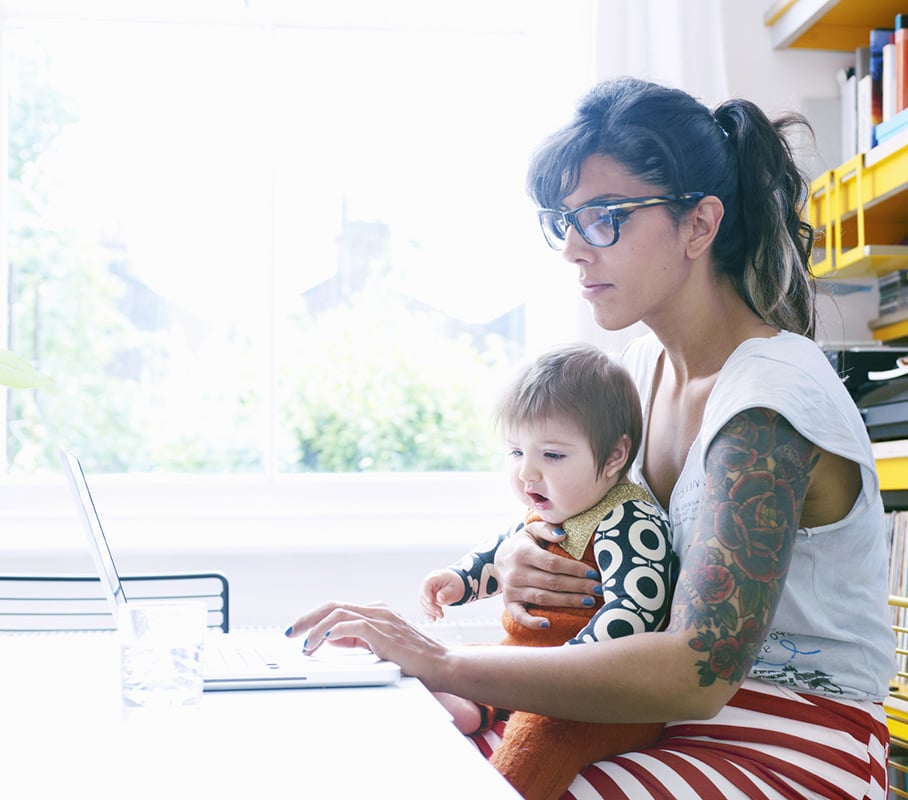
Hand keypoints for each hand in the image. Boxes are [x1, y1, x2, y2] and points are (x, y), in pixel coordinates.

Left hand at [285, 601, 448, 680]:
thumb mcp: (380, 647)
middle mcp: (379, 611)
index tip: (298, 630)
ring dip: (317, 628)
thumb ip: (358, 640)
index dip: (315, 617)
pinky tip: (325, 640)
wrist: (443, 665)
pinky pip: (354, 625)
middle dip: (308, 618)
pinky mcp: (386, 634)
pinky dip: (335, 631)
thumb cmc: (416, 660)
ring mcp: (383, 620)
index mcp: (377, 612)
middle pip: (334, 605)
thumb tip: (331, 638)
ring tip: (306, 644)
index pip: (339, 608)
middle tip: (290, 632)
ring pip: (340, 613)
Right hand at [418, 569, 464, 620]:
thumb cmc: (455, 583)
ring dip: (430, 611)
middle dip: (431, 606)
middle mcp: (429, 584)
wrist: (456, 583)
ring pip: (423, 602)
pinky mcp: (428, 598)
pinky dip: (428, 613)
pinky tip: (433, 619)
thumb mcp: (455, 588)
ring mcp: (427, 592)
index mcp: (435, 578)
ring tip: (441, 615)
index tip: (431, 601)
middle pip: (423, 595)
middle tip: (440, 613)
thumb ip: (447, 593)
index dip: (426, 593)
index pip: (426, 584)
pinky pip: (425, 606)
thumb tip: (439, 598)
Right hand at [495, 520, 600, 627]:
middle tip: (598, 589)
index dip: (574, 569)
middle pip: (552, 582)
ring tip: (588, 601)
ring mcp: (511, 589)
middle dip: (578, 586)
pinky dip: (532, 622)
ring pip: (543, 598)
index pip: (552, 563)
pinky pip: (519, 615)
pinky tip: (548, 624)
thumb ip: (547, 529)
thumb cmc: (523, 544)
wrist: (498, 559)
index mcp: (523, 552)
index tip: (593, 573)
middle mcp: (516, 572)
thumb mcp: (532, 530)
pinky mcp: (509, 603)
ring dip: (567, 602)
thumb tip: (563, 535)